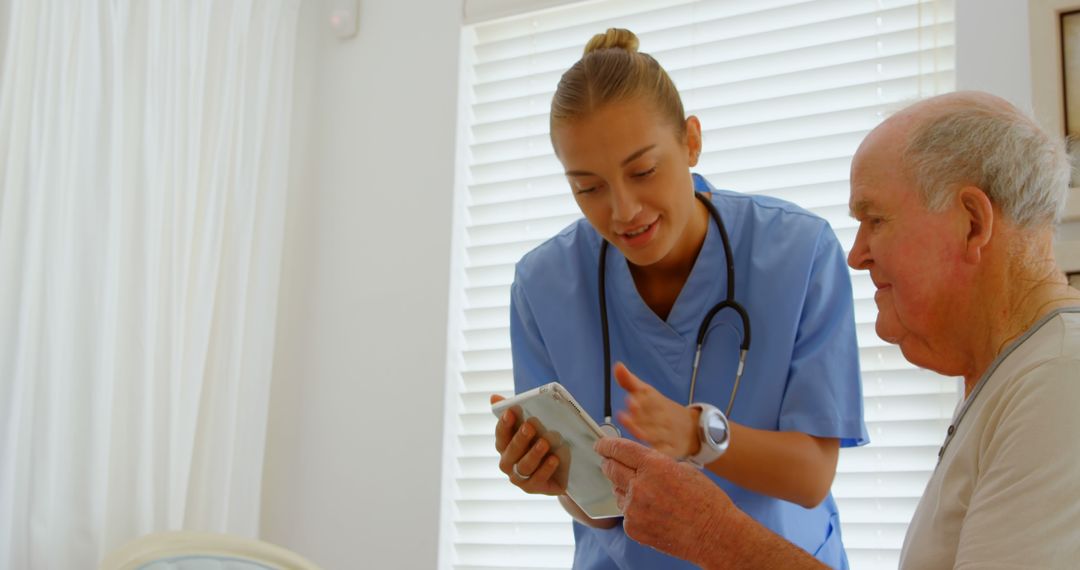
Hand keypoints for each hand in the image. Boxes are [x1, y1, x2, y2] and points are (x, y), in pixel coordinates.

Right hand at [491, 394, 565, 495]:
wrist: (560, 468)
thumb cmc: (540, 441)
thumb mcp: (531, 426)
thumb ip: (514, 412)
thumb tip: (493, 397)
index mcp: (504, 446)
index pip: (501, 435)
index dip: (504, 424)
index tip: (511, 411)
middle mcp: (508, 463)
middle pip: (511, 452)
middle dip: (520, 438)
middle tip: (530, 426)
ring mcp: (520, 478)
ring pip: (524, 466)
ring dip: (534, 454)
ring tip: (545, 443)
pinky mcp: (534, 488)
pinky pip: (538, 480)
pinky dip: (546, 469)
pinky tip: (554, 459)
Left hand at [595, 437, 731, 564]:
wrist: (715, 535)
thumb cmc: (706, 502)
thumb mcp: (683, 469)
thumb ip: (656, 464)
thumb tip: (636, 462)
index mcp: (654, 465)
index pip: (620, 449)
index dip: (607, 445)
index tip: (600, 445)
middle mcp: (640, 486)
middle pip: (611, 469)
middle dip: (609, 464)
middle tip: (610, 463)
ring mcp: (634, 509)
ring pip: (617, 492)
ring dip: (624, 489)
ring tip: (648, 495)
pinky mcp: (633, 528)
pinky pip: (625, 513)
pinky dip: (633, 510)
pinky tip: (652, 512)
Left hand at [614, 363, 699, 458]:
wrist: (692, 429)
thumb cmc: (662, 410)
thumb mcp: (648, 394)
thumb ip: (630, 382)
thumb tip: (618, 366)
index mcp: (657, 402)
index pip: (650, 399)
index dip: (640, 400)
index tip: (630, 399)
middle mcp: (663, 418)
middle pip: (651, 417)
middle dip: (639, 417)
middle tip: (625, 416)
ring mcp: (668, 435)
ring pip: (655, 435)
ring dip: (643, 434)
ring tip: (632, 432)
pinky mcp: (671, 451)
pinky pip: (663, 453)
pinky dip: (655, 453)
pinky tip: (644, 453)